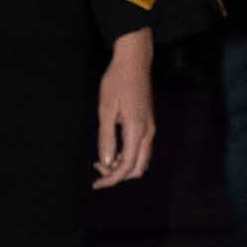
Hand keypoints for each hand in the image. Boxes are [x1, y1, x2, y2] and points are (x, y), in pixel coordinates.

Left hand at [94, 29, 153, 185]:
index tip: (96, 184)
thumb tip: (105, 163)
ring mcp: (150, 129)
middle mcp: (148, 133)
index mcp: (137, 130)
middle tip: (98, 170)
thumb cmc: (117, 82)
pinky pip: (141, 150)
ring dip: (123, 167)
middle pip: (137, 169)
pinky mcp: (148, 124)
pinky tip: (112, 151)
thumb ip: (106, 138)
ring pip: (141, 161)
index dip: (111, 179)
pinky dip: (128, 157)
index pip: (126, 166)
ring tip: (102, 160)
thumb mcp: (106, 110)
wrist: (134, 62)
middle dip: (118, 175)